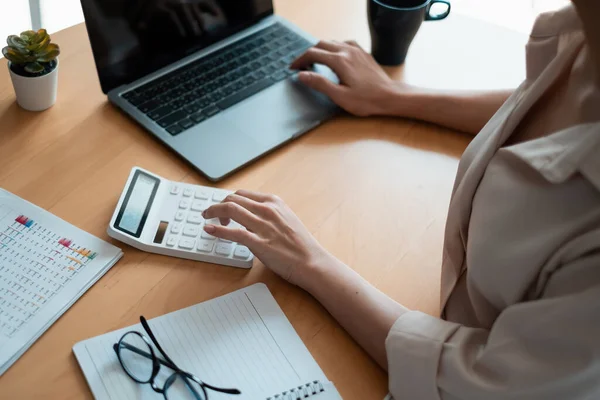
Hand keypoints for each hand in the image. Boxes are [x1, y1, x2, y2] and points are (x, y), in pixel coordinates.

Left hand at [202, 190, 331, 287]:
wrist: (311, 262)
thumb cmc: (301, 245)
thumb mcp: (285, 220)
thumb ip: (267, 216)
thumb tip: (249, 217)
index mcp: (274, 202)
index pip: (242, 194)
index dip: (228, 200)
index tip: (222, 207)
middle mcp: (267, 210)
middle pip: (233, 199)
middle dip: (218, 205)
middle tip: (211, 214)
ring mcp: (263, 225)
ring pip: (230, 210)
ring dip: (213, 212)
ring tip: (207, 218)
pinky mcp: (259, 243)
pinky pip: (233, 232)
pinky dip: (218, 229)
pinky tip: (210, 230)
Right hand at [291, 40, 400, 116]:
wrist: (390, 96)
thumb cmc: (366, 100)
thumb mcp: (339, 96)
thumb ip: (319, 84)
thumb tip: (302, 75)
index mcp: (339, 61)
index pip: (313, 54)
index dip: (299, 60)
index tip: (293, 68)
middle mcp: (347, 50)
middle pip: (321, 45)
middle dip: (308, 53)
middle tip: (301, 65)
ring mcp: (357, 50)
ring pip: (332, 42)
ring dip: (320, 49)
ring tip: (315, 62)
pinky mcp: (363, 53)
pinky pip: (344, 43)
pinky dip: (334, 47)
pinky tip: (335, 57)